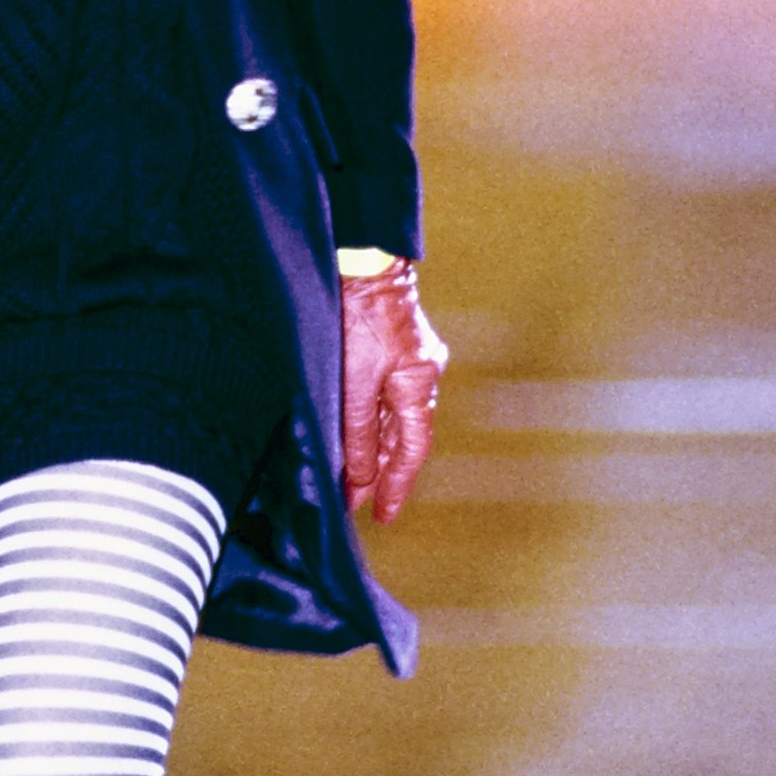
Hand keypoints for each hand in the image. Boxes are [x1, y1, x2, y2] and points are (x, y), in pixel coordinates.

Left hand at [340, 260, 447, 521]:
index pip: (411, 451)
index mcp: (419, 385)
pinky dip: (371, 422)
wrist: (362, 259)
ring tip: (352, 480)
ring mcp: (412, 362)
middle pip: (404, 437)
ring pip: (393, 419)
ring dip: (374, 450)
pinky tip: (355, 435)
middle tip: (360, 505)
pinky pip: (386, 398)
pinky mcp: (395, 350)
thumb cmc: (358, 314)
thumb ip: (358, 431)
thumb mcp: (353, 380)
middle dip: (381, 473)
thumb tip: (361, 476)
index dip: (396, 486)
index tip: (382, 515)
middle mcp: (423, 376)